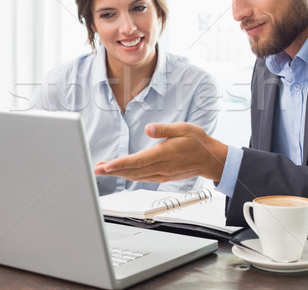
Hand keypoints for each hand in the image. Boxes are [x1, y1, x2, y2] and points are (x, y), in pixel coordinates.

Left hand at [94, 122, 228, 181]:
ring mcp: (162, 174)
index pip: (138, 161)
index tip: (107, 166)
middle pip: (132, 171)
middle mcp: (161, 167)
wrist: (211, 159)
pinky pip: (142, 178)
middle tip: (96, 170)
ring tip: (103, 170)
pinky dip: (129, 176)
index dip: (121, 164)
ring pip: (136, 176)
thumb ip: (164, 129)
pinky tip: (122, 172)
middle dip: (113, 171)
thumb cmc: (198, 142)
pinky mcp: (163, 177)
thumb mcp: (183, 128)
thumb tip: (149, 128)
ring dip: (119, 174)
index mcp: (164, 154)